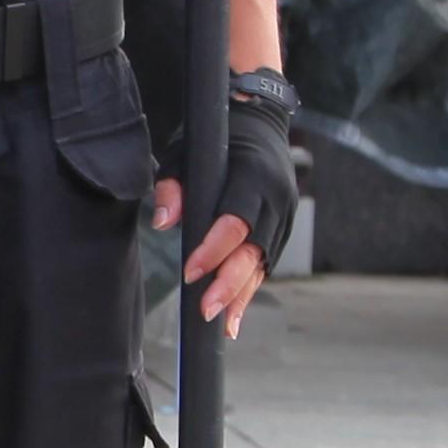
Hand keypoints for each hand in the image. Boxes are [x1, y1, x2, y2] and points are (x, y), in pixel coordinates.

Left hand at [176, 67, 300, 335]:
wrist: (260, 122)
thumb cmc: (216, 139)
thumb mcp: (185, 152)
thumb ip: (172, 187)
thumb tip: (162, 223)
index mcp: (253, 176)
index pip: (236, 221)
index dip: (214, 250)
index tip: (189, 272)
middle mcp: (276, 199)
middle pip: (255, 250)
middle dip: (230, 283)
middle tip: (205, 310)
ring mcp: (284, 216)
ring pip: (263, 262)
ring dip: (241, 295)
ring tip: (221, 324)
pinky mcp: (282, 228)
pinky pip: (266, 263)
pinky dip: (250, 289)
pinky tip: (233, 316)